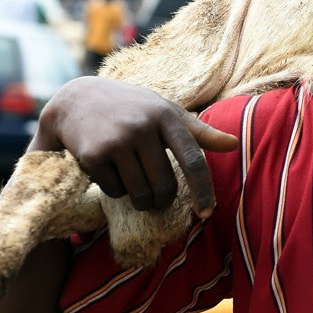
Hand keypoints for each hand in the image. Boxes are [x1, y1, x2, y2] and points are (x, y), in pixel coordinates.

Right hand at [33, 76, 237, 216]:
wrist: (78, 99)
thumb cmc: (132, 108)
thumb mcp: (165, 112)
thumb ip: (199, 132)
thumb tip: (234, 144)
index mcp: (166, 116)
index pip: (193, 160)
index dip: (203, 190)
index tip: (207, 213)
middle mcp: (142, 127)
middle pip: (164, 185)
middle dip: (161, 199)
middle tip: (156, 196)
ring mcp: (116, 141)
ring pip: (139, 194)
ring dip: (139, 198)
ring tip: (133, 180)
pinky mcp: (93, 155)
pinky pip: (115, 191)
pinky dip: (116, 189)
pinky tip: (109, 169)